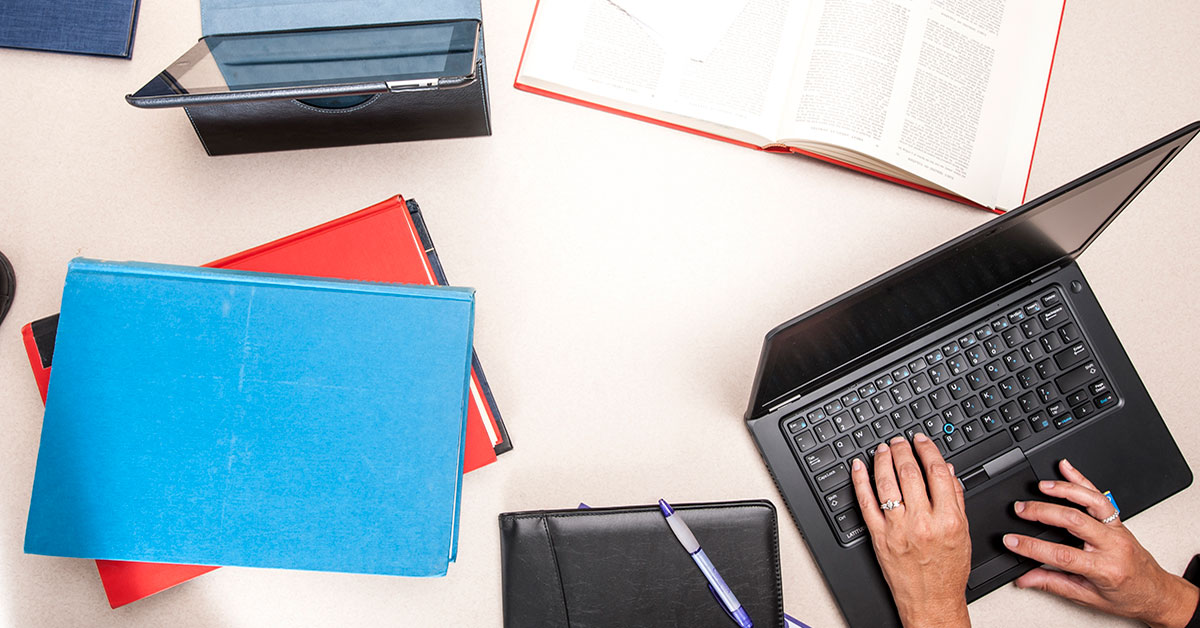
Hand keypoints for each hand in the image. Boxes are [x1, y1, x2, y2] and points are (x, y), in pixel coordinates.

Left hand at [851, 433, 971, 627]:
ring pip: (886, 483)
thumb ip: (956, 500)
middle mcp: (922, 522)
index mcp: (947, 519)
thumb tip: (948, 471)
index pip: (937, 472)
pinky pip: (865, 503)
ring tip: (882, 449)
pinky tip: (858, 467)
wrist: (931, 601)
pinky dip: (859, 481)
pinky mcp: (878, 536)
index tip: (921, 441)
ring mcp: (897, 529)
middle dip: (903, 450)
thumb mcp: (962, 533)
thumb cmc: (948, 571)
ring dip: (882, 460)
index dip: (928, 450)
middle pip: (909, 473)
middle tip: (899, 441)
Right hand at [1005, 459, 1198, 627]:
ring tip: (1041, 486)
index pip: (1061, 554)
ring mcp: (1117, 529)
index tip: (1012, 541)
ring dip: (1064, 490)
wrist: (1158, 593)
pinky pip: (1100, 496)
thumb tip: (1025, 579)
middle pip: (1074, 520)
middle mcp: (1112, 545)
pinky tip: (1066, 468)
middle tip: (1020, 509)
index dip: (1032, 546)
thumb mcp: (1088, 597)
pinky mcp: (1118, 520)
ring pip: (1090, 502)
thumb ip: (1053, 584)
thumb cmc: (1128, 596)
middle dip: (1043, 512)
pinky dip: (1082, 479)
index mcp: (1104, 568)